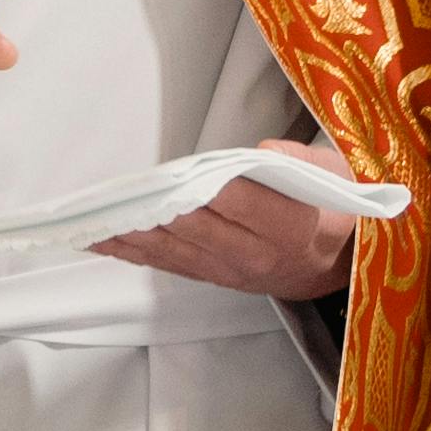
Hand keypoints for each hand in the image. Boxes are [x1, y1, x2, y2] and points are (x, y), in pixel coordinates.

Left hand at [104, 136, 354, 296]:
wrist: (341, 266)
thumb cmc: (337, 208)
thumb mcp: (336, 173)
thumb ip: (298, 160)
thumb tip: (257, 153)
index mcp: (295, 227)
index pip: (240, 202)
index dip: (202, 186)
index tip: (168, 172)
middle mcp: (259, 256)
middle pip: (196, 228)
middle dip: (151, 208)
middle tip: (113, 193)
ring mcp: (233, 272)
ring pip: (174, 250)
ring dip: (130, 234)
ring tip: (88, 220)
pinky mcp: (216, 278)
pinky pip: (169, 264)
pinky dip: (134, 251)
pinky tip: (103, 240)